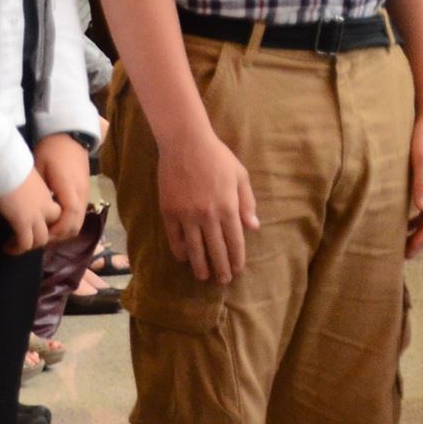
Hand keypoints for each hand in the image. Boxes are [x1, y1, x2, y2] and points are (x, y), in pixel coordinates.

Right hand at [0, 168, 62, 254]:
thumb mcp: (25, 177)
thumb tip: (20, 191)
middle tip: (26, 237)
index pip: (56, 212)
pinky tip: (7, 247)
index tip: (34, 224)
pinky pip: (25, 243)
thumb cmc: (11, 166)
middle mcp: (45, 206)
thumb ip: (28, 187)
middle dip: (42, 236)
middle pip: (54, 228)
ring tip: (15, 245)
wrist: (5, 166)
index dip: (48, 221)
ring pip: (41, 239)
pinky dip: (17, 248)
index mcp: (46, 193)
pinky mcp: (22, 222)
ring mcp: (36, 216)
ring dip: (29, 245)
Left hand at [35, 134, 91, 241]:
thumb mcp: (39, 167)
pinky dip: (66, 223)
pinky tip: (52, 220)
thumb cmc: (52, 150)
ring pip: (78, 223)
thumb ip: (37, 190)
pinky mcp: (84, 194)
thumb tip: (26, 209)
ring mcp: (85, 195)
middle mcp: (81, 194)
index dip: (56, 229)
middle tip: (38, 235)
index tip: (41, 233)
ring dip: (62, 230)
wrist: (71, 135)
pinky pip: (78, 215)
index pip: (69, 216)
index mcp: (70, 187)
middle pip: (76, 226)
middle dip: (58, 235)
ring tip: (44, 230)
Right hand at [160, 115, 258, 282]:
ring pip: (194, 248)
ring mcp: (187, 215)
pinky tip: (184, 258)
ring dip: (200, 265)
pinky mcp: (169, 211)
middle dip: (220, 268)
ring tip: (203, 276)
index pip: (234, 241)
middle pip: (216, 249)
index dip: (236, 258)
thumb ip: (247, 203)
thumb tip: (253, 227)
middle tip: (222, 281)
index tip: (237, 270)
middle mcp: (208, 215)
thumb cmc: (217, 157)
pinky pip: (175, 237)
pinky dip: (180, 250)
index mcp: (228, 207)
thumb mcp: (240, 176)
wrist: (186, 143)